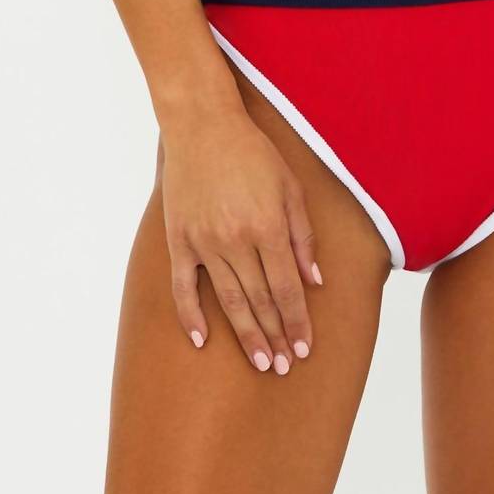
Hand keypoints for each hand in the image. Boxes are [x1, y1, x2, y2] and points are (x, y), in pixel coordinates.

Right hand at [159, 61, 320, 374]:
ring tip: (259, 362)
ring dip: (246, 334)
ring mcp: (204, 242)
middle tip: (283, 367)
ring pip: (229, 299)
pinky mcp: (179, 239)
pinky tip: (203, 340)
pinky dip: (192, 316)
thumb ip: (303, 236)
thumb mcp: (290, 187)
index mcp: (268, 226)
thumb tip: (314, 281)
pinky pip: (183, 287)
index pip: (287, 288)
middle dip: (275, 337)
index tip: (305, 348)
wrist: (202, 126)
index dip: (297, 321)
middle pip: (261, 300)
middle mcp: (236, 239)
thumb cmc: (253, 152)